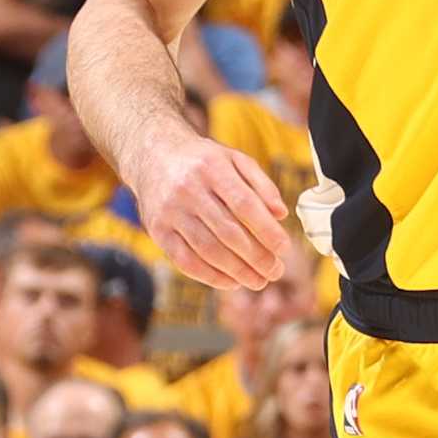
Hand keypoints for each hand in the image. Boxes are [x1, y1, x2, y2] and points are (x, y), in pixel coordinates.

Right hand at [134, 125, 287, 290]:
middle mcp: (188, 189)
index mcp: (212, 168)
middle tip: (275, 271)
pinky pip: (185, 260)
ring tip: (258, 281)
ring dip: (236, 271)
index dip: (266, 230)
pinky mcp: (157, 230)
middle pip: (228, 232)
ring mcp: (170, 212)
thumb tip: (281, 214)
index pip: (244, 204)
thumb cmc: (203, 162)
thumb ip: (261, 184)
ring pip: (207, 250)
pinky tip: (231, 282)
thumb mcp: (234, 159)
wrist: (153, 155)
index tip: (284, 249)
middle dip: (256, 257)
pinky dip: (210, 276)